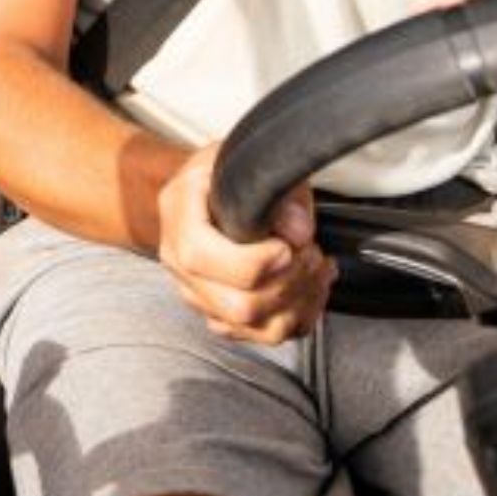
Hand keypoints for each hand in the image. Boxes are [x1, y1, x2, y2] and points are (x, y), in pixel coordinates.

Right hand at [155, 143, 332, 343]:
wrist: (205, 190)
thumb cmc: (227, 173)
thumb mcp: (251, 160)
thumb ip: (279, 191)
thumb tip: (298, 230)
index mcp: (179, 218)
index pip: (202, 258)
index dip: (254, 261)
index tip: (288, 246)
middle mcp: (180, 264)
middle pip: (235, 305)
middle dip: (290, 283)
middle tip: (311, 254)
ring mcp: (199, 294)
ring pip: (254, 327)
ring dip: (300, 302)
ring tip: (317, 268)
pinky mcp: (220, 315)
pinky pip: (263, 335)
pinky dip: (300, 316)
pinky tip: (311, 288)